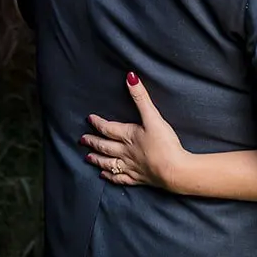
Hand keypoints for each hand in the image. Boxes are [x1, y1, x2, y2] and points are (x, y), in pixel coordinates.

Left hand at [81, 73, 187, 189]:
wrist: (173, 170)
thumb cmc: (164, 144)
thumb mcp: (153, 117)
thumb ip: (141, 98)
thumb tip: (130, 78)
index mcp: (128, 136)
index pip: (108, 128)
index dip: (98, 123)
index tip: (89, 119)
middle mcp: (125, 152)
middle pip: (105, 146)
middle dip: (93, 142)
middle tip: (82, 140)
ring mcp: (131, 166)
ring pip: (108, 163)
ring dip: (97, 159)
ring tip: (88, 157)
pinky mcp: (138, 178)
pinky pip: (119, 178)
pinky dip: (110, 177)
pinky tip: (105, 176)